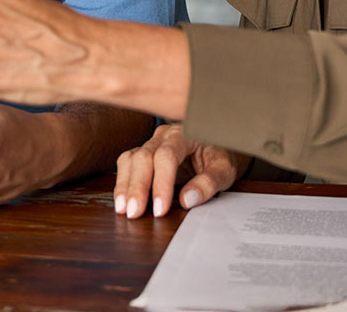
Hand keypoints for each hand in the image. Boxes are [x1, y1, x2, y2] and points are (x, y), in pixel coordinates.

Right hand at [115, 123, 248, 218]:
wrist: (217, 147)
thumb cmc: (220, 156)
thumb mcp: (224, 170)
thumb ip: (209, 182)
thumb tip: (187, 199)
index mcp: (185, 134)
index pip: (167, 156)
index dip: (161, 183)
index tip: (160, 208)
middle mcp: (164, 136)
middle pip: (143, 157)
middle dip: (137, 187)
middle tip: (134, 213)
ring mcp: (151, 143)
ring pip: (130, 159)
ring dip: (125, 185)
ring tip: (123, 209)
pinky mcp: (143, 155)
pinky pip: (127, 165)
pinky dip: (123, 183)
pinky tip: (122, 201)